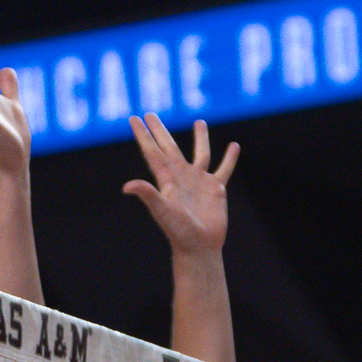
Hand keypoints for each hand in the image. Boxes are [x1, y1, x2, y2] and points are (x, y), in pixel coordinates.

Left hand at [123, 115, 237, 256]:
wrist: (200, 246)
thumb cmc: (179, 231)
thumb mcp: (162, 211)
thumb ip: (148, 195)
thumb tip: (127, 186)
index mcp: (167, 178)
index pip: (152, 151)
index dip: (143, 134)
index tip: (135, 118)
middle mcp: (181, 176)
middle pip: (169, 146)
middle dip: (160, 130)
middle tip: (150, 114)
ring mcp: (199, 181)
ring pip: (200, 153)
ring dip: (200, 138)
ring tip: (199, 122)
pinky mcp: (216, 189)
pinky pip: (223, 169)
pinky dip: (229, 158)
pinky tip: (234, 146)